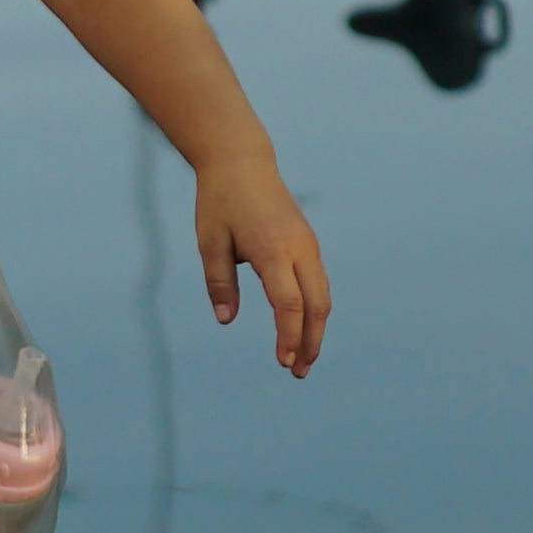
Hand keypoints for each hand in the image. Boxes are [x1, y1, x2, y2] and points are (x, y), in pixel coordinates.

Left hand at [202, 158, 329, 375]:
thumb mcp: (210, 242)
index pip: (288, 303)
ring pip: (322, 296)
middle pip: (316, 305)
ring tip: (301, 358)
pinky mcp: (308, 242)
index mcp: (273, 249)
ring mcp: (308, 244)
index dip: (288, 336)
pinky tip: (302, 328)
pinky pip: (318, 283)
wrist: (242, 161)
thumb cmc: (220, 201)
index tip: (283, 362)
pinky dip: (314, 310)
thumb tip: (226, 320)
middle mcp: (299, 248)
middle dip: (310, 341)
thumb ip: (219, 282)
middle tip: (298, 371)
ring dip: (315, 329)